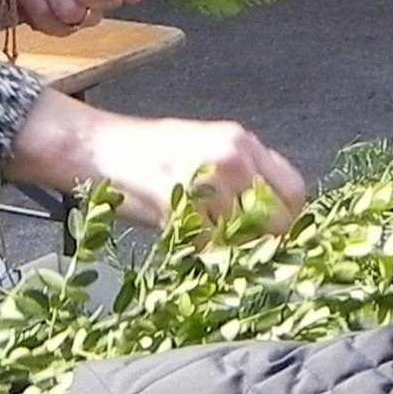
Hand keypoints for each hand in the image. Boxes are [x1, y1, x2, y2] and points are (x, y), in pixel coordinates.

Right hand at [5, 90, 309, 232]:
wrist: (97, 147)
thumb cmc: (145, 152)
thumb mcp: (204, 148)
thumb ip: (242, 177)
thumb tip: (270, 216)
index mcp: (243, 142)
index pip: (295, 190)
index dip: (285, 217)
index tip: (270, 232)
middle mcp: (235, 157)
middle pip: (279, 219)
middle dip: (265, 240)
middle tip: (240, 247)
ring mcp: (211, 181)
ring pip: (246, 238)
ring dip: (230, 249)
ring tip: (205, 239)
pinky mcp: (184, 205)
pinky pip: (211, 247)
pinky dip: (201, 252)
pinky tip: (183, 238)